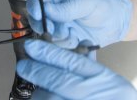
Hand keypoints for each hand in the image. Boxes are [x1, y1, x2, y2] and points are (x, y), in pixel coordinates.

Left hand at [16, 40, 136, 99]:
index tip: (32, 46)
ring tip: (37, 89)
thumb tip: (81, 43)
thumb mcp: (113, 83)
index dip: (49, 53)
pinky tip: (41, 98)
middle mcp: (94, 95)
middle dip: (38, 71)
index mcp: (105, 81)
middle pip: (59, 80)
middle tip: (23, 65)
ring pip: (51, 99)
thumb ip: (93, 66)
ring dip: (40, 93)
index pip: (73, 63)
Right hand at [27, 0, 132, 47]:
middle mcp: (54, 13)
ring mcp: (59, 28)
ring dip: (58, 37)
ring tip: (73, 34)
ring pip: (47, 35)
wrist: (116, 22)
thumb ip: (65, 8)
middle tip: (54, 30)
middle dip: (44, 26)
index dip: (33, 6)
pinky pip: (58, 46)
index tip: (38, 14)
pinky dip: (67, 45)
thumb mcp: (84, 3)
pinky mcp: (65, 41)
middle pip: (36, 20)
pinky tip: (78, 41)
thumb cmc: (102, 5)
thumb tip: (45, 9)